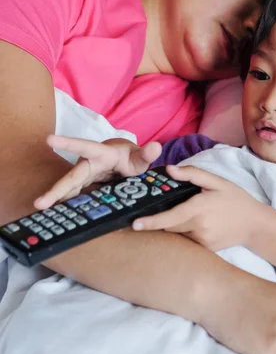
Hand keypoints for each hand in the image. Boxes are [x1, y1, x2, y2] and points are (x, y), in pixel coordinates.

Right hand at [34, 135, 160, 208]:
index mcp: (101, 154)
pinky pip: (72, 196)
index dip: (68, 143)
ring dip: (55, 199)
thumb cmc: (131, 158)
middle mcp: (88, 165)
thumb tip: (157, 148)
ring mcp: (84, 177)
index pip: (84, 147)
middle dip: (56, 189)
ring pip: (68, 188)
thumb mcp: (140, 158)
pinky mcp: (83, 187)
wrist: (125, 163)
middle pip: (71, 177)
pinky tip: (53, 213)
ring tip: (40, 208)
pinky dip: (64, 204)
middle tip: (40, 201)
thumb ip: (147, 155)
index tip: (49, 139)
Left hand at [133, 164, 259, 250]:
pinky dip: (184, 233)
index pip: (169, 217)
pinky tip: (194, 225)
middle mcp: (198, 228)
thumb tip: (169, 170)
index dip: (151, 222)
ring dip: (172, 226)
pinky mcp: (205, 250)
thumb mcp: (218, 182)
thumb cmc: (236, 200)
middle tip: (149, 213)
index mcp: (199, 209)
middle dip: (158, 220)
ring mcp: (202, 241)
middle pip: (169, 226)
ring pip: (177, 234)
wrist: (256, 225)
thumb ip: (192, 174)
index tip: (135, 224)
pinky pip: (187, 241)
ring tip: (183, 215)